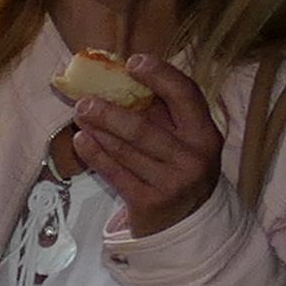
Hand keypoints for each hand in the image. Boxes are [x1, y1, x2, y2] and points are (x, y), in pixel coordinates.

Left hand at [59, 52, 226, 236]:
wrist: (186, 224)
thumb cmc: (179, 170)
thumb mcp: (185, 142)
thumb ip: (164, 114)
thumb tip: (125, 78)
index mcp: (205, 134)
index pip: (186, 95)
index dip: (160, 75)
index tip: (133, 61)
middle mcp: (192, 158)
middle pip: (145, 128)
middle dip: (111, 111)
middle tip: (84, 98)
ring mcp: (170, 183)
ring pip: (126, 151)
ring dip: (99, 129)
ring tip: (80, 113)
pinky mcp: (148, 203)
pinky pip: (115, 173)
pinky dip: (95, 155)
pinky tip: (81, 140)